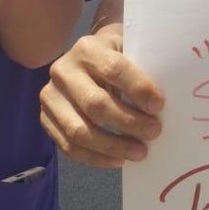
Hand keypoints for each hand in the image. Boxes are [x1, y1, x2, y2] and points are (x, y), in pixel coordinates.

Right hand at [39, 26, 164, 168]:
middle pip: (95, 104)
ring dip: (112, 146)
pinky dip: (96, 158)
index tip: (159, 106)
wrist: (90, 58)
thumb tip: (162, 106)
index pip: (114, 70)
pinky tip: (118, 160)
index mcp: (88, 49)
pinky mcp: (46, 119)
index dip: (138, 89)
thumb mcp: (132, 51)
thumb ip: (145, 70)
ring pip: (78, 130)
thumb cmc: (120, 56)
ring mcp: (50, 97)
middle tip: (154, 132)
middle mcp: (63, 71)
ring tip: (140, 152)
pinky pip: (68, 146)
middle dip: (128, 123)